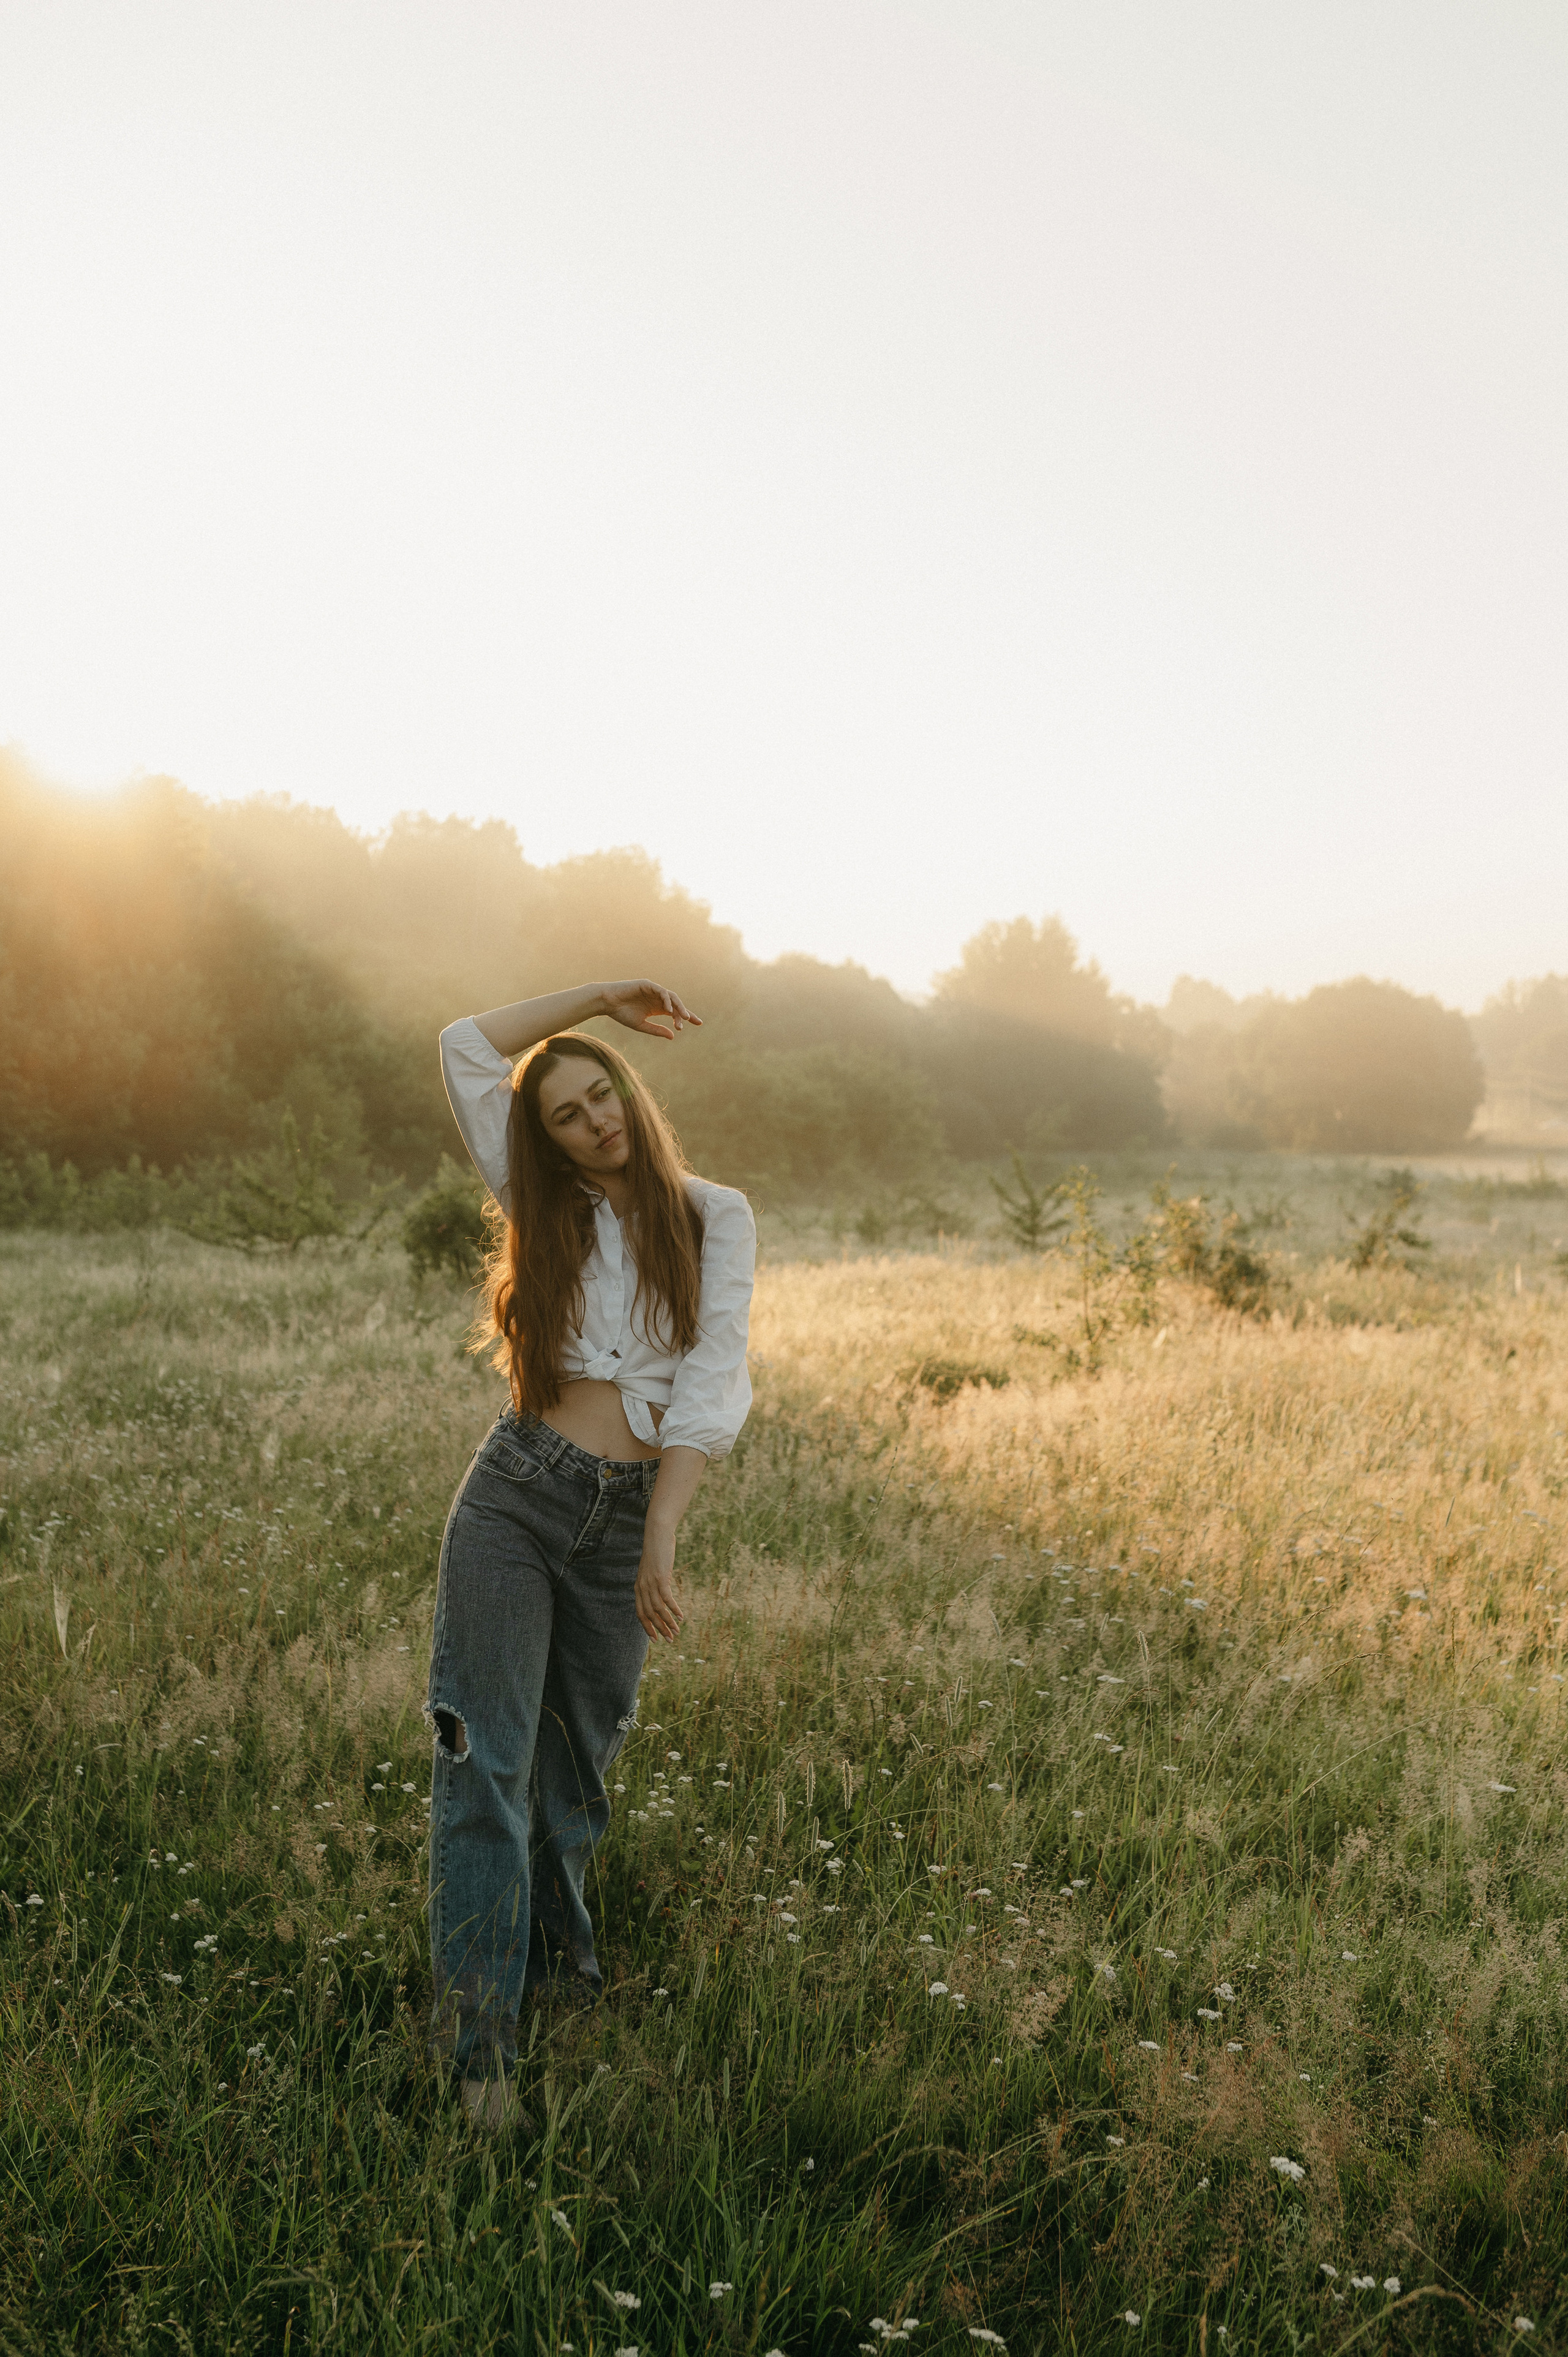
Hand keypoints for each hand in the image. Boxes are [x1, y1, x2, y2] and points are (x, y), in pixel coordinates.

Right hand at [599, 979, 701, 1041]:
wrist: (607, 1003)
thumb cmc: (621, 1013)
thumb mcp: (641, 1025)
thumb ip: (657, 1030)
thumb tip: (673, 1036)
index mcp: (656, 1008)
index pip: (675, 1012)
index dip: (686, 1017)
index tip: (698, 1023)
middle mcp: (657, 998)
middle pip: (676, 1005)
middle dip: (685, 1013)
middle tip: (692, 1021)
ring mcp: (653, 990)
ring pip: (672, 997)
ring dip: (678, 1007)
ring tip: (683, 1017)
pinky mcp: (648, 984)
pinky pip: (662, 991)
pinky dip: (666, 1000)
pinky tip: (668, 1010)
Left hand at [635, 1520, 683, 1643]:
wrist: (657, 1534)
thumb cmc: (656, 1551)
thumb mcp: (652, 1570)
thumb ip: (653, 1582)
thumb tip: (660, 1593)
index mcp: (638, 1587)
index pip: (640, 1613)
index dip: (647, 1627)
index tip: (655, 1639)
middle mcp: (642, 1587)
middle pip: (649, 1615)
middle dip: (659, 1629)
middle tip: (670, 1640)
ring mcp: (650, 1583)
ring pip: (658, 1609)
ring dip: (668, 1622)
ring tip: (677, 1631)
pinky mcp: (660, 1577)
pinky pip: (667, 1598)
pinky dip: (673, 1609)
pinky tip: (681, 1616)